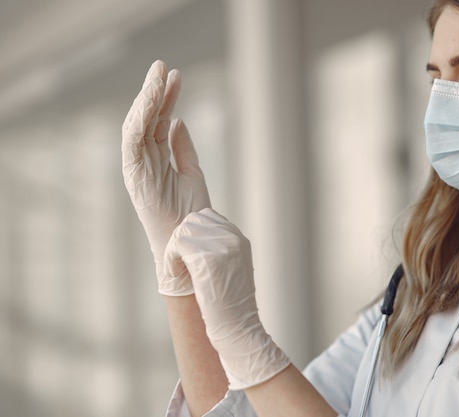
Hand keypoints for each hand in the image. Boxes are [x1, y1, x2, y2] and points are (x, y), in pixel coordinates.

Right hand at [122, 60, 210, 294]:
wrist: (191, 242)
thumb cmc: (191, 214)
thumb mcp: (192, 173)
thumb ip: (182, 148)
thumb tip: (177, 120)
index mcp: (155, 160)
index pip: (157, 122)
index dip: (165, 99)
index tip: (175, 76)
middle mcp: (143, 162)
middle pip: (145, 120)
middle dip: (153, 92)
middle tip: (163, 66)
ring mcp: (138, 169)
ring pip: (137, 126)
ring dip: (146, 99)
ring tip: (158, 75)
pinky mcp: (136, 177)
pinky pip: (133, 143)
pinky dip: (139, 120)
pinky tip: (150, 100)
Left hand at [163, 208, 290, 389]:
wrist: (238, 326)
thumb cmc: (230, 305)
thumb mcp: (231, 269)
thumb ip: (218, 249)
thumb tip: (190, 237)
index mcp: (239, 239)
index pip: (207, 217)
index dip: (191, 234)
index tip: (187, 255)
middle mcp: (233, 238)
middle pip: (193, 221)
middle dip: (180, 240)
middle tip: (177, 263)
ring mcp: (222, 246)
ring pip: (184, 231)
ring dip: (173, 250)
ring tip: (176, 269)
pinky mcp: (207, 258)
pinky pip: (178, 245)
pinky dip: (170, 259)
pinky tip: (174, 273)